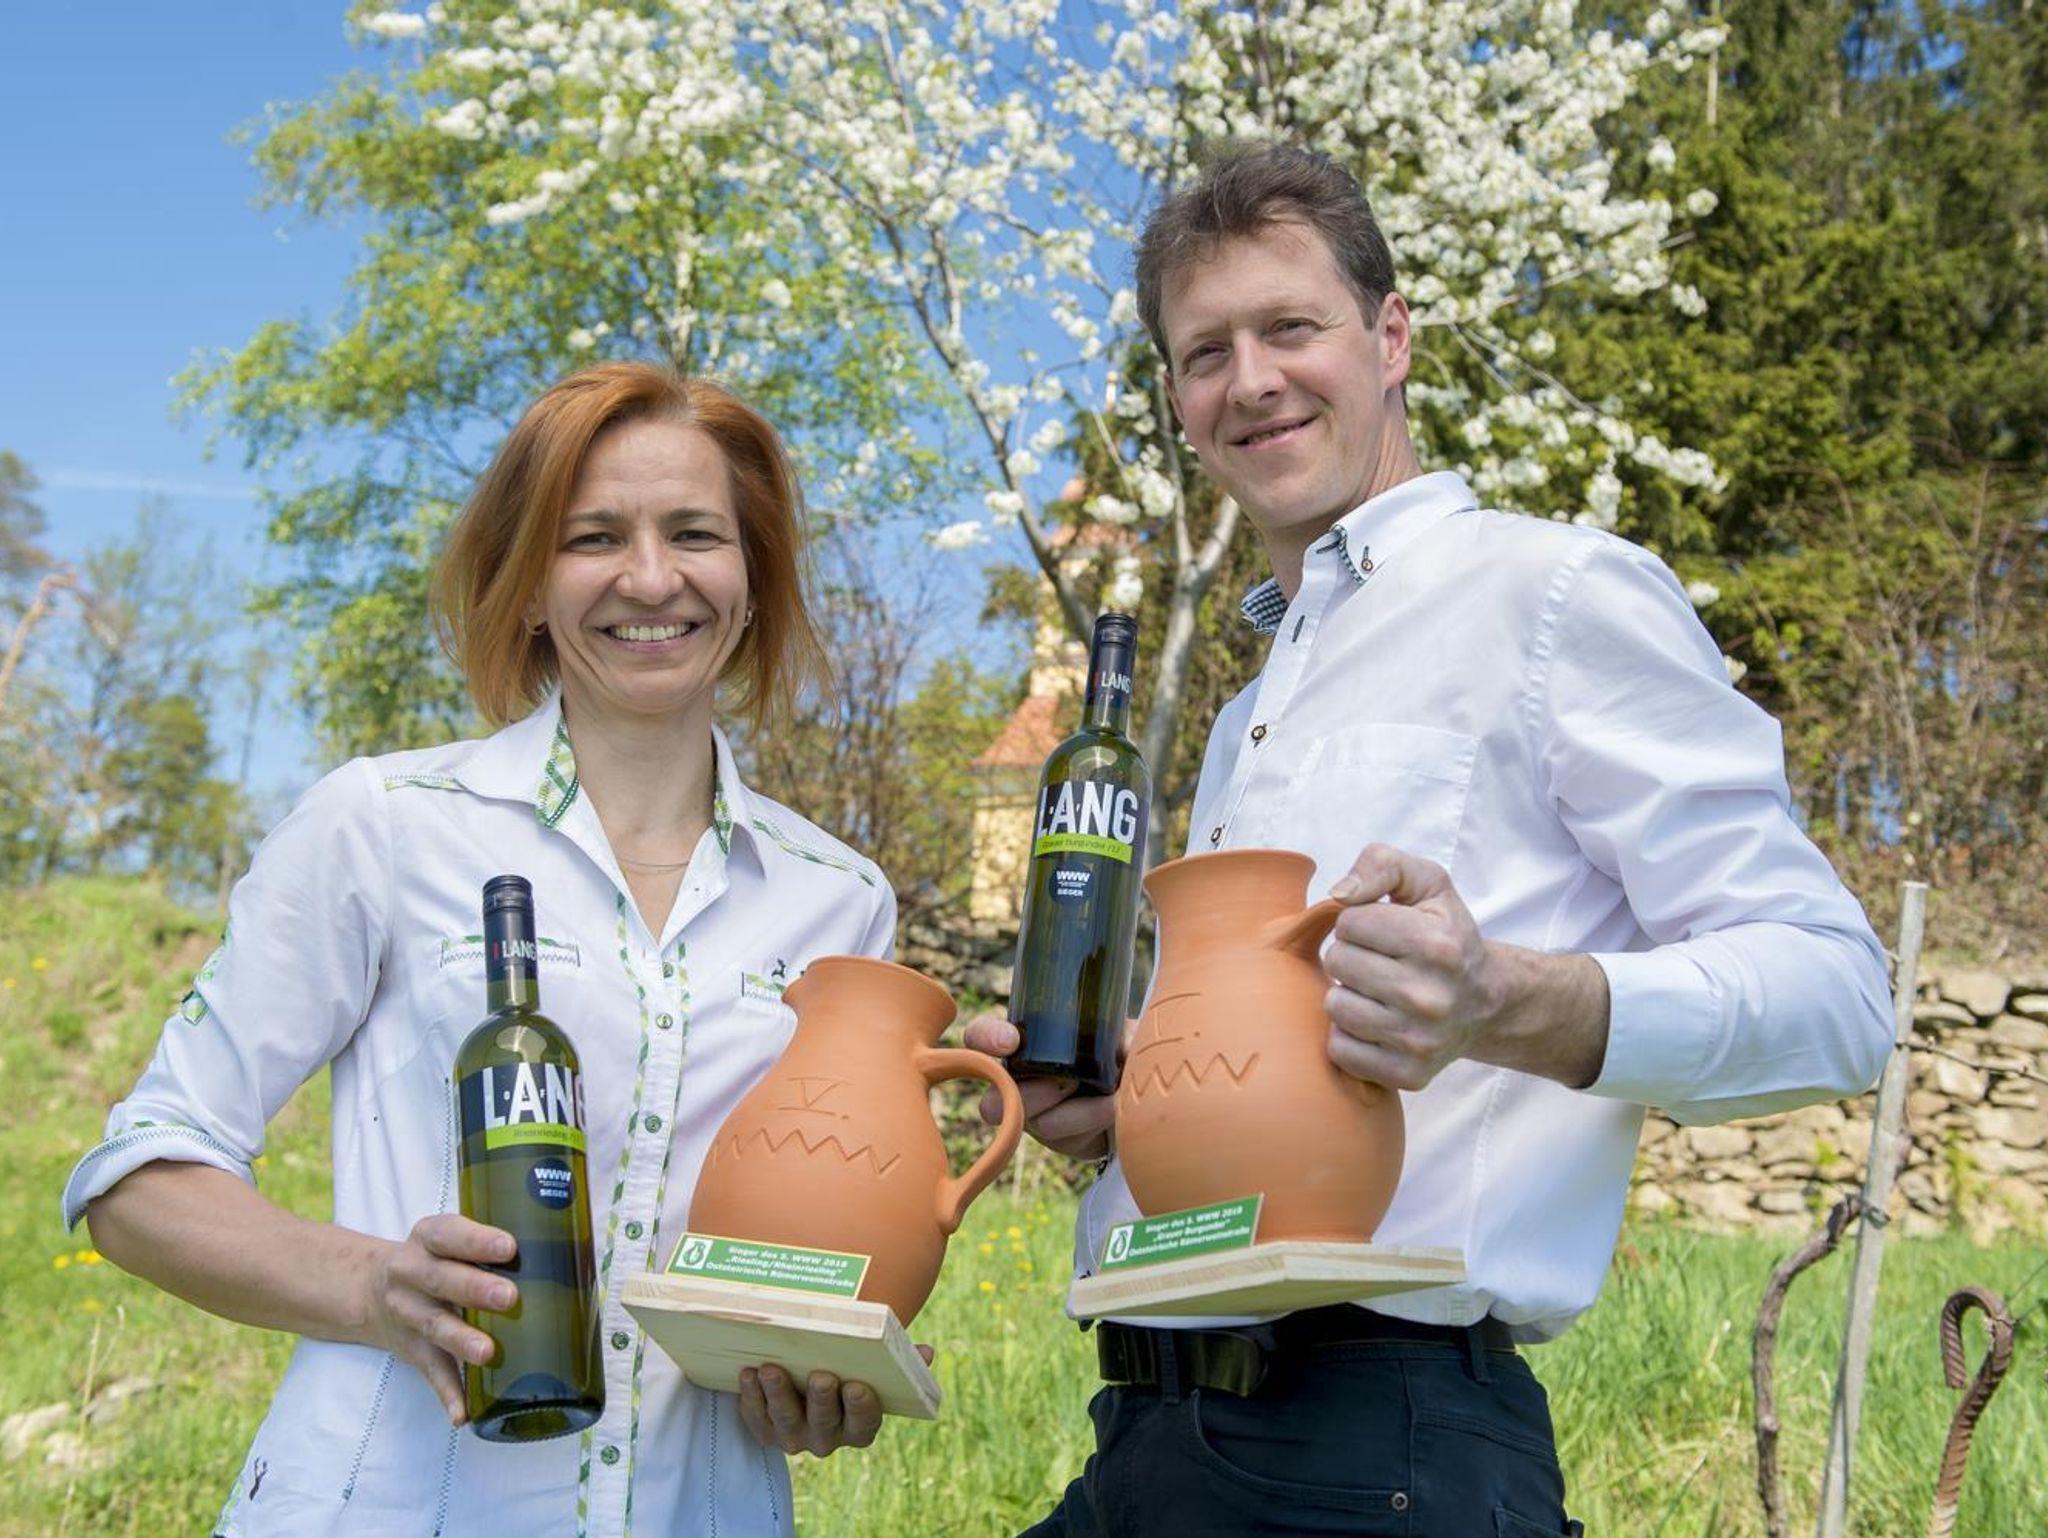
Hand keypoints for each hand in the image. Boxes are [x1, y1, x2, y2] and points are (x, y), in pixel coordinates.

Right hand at [356, 1214, 519, 1425]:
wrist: (370, 1291)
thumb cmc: (437, 1260)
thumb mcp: (450, 1239)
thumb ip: (490, 1245)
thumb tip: (565, 1255)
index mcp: (428, 1239)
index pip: (448, 1234)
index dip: (477, 1241)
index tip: (509, 1247)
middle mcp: (411, 1274)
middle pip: (441, 1280)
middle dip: (474, 1289)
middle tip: (509, 1297)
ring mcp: (409, 1314)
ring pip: (435, 1326)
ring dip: (461, 1341)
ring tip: (487, 1353)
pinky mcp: (413, 1351)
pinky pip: (431, 1373)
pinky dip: (448, 1393)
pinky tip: (463, 1412)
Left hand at [736, 1349, 935, 1455]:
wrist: (805, 1380)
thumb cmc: (847, 1368)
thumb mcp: (874, 1365)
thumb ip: (899, 1359)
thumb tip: (926, 1353)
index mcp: (858, 1426)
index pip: (865, 1425)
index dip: (862, 1408)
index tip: (858, 1386)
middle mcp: (827, 1439)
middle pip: (824, 1423)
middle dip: (822, 1400)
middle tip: (820, 1376)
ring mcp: (794, 1437)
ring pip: (786, 1422)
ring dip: (778, 1395)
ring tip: (771, 1369)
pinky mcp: (765, 1431)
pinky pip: (756, 1419)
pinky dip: (750, 1397)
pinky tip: (748, 1373)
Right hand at [962, 1013, 1119, 1160]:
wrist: (1131, 1092)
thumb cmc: (1114, 1049)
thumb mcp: (1116, 1032)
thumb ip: (1116, 1035)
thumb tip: (1122, 1050)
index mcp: (1021, 1042)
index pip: (981, 1036)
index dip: (985, 1039)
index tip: (1011, 1041)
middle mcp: (1017, 1080)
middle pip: (996, 1100)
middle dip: (1034, 1093)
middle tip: (1070, 1082)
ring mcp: (1032, 1113)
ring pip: (1038, 1122)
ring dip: (1078, 1110)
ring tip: (1111, 1096)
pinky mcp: (1054, 1137)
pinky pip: (1065, 1136)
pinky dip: (1092, 1120)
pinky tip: (1114, 1108)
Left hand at [1321, 844, 1503, 1092]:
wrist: (1486, 1002)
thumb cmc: (1446, 935)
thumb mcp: (1427, 883)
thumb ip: (1381, 864)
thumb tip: (1339, 894)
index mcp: (1437, 944)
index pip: (1349, 921)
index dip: (1359, 921)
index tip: (1384, 932)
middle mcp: (1432, 997)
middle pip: (1338, 961)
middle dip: (1351, 955)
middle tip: (1381, 962)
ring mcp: (1420, 1041)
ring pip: (1335, 1006)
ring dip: (1348, 993)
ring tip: (1378, 991)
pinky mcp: (1407, 1074)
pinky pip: (1340, 1050)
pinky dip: (1350, 1035)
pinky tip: (1377, 1022)